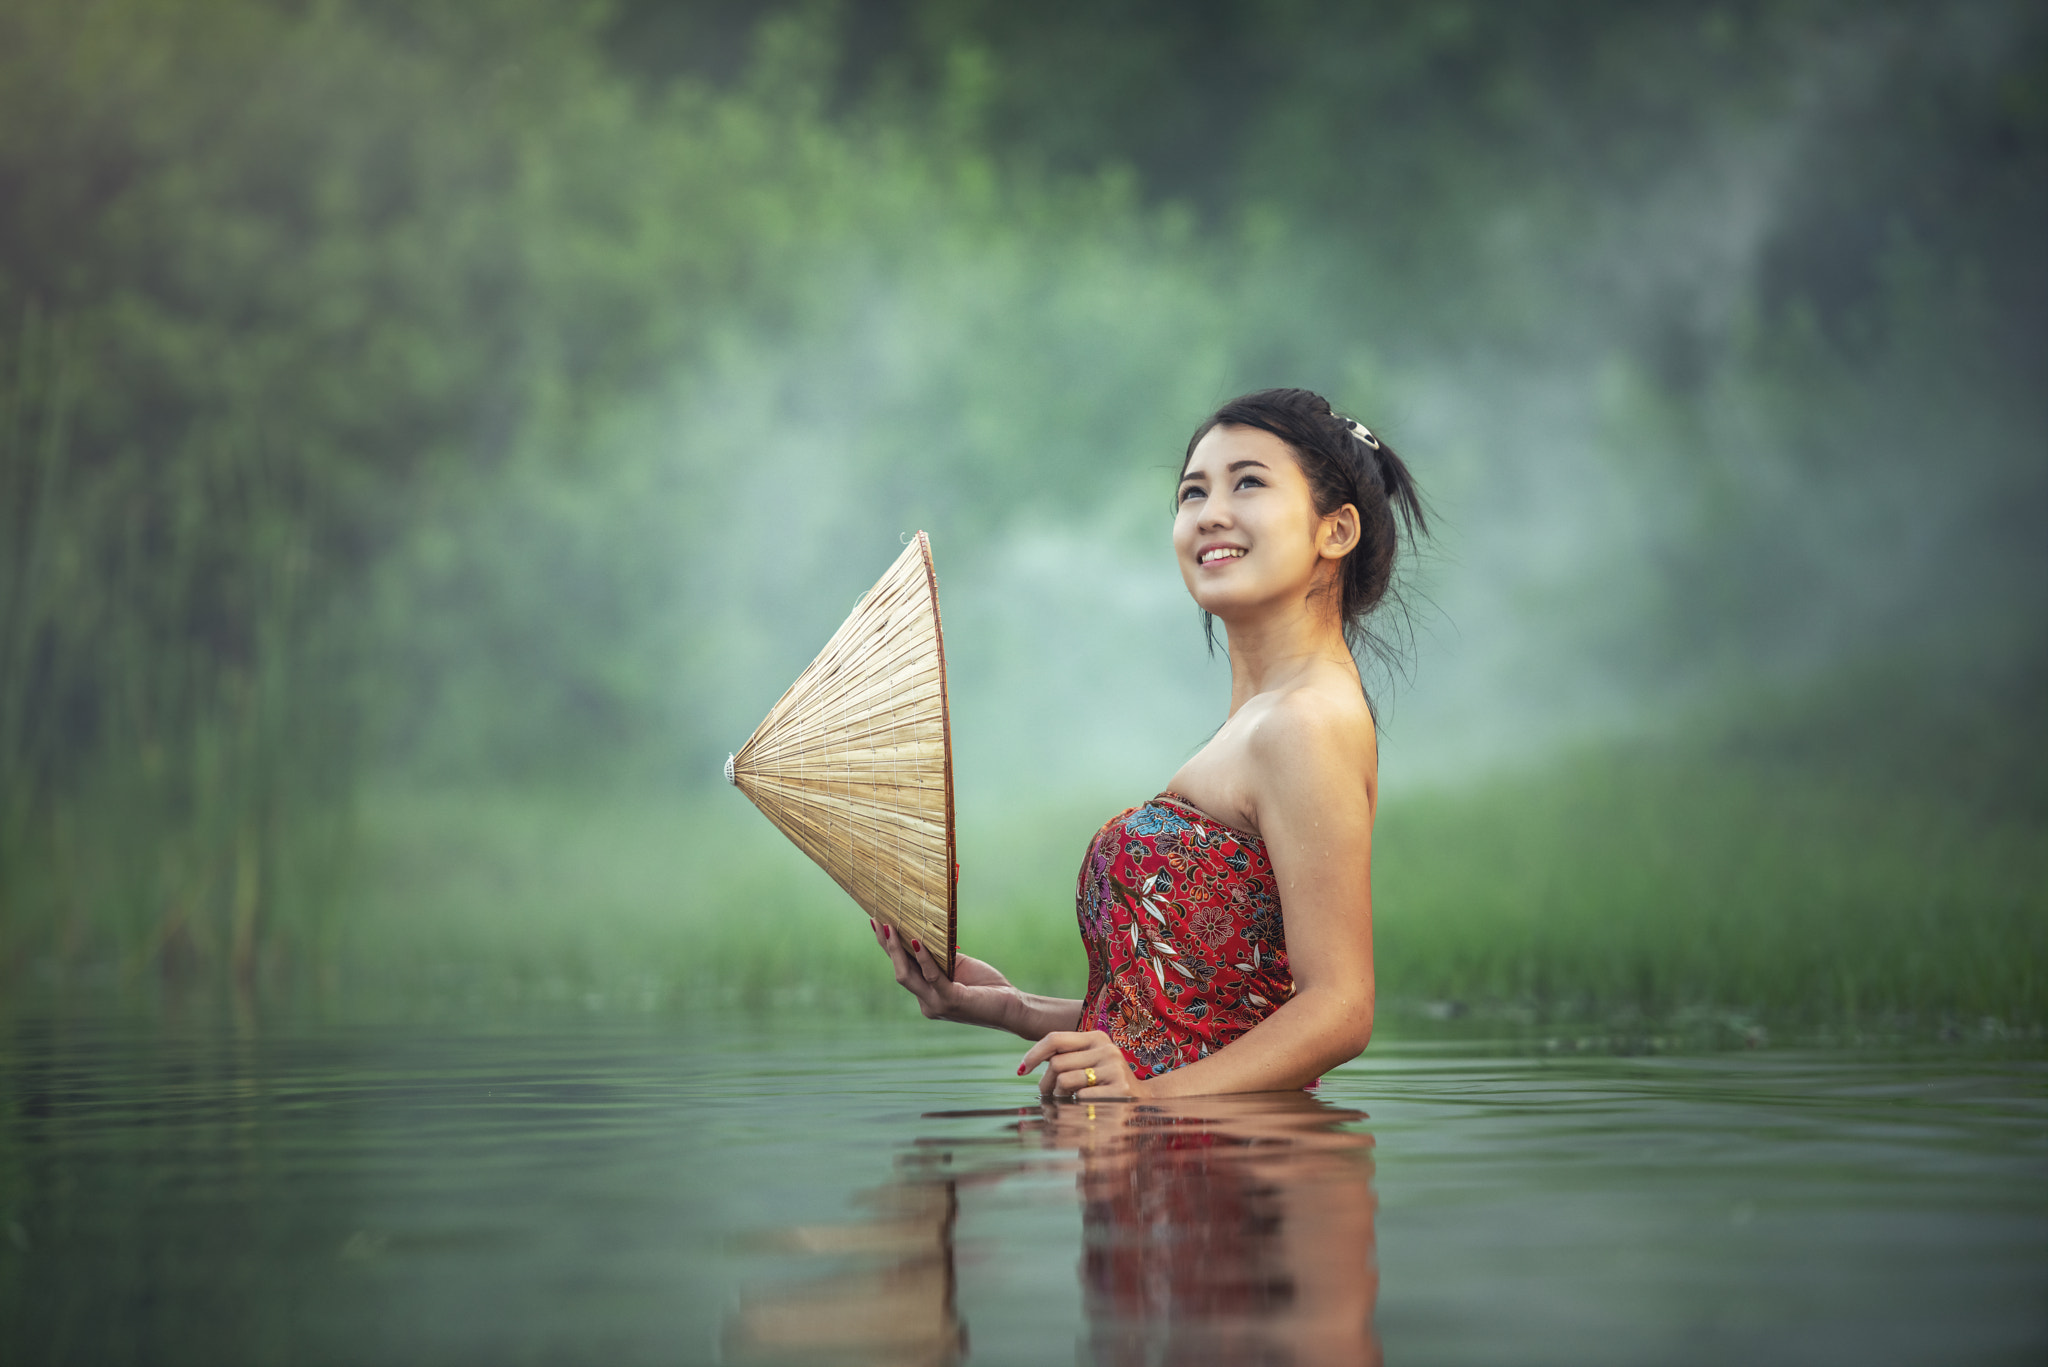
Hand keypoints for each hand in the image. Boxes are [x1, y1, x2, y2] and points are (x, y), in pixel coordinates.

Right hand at [872, 918, 1016, 1029]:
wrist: (1012, 1007)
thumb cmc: (987, 986)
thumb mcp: (959, 967)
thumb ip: (940, 958)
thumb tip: (921, 934)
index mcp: (927, 995)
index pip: (903, 969)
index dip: (889, 948)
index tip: (877, 923)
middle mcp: (927, 1003)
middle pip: (899, 971)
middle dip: (887, 946)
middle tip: (877, 921)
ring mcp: (937, 1005)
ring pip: (907, 976)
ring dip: (897, 950)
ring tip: (890, 927)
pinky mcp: (951, 1001)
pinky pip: (932, 977)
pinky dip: (924, 959)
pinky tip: (917, 942)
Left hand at [1019, 1030, 1146, 1100]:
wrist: (1143, 1100)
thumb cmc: (1104, 1083)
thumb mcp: (1088, 1062)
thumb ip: (1064, 1058)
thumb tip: (1025, 1065)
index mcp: (1096, 1038)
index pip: (1055, 1039)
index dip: (1034, 1054)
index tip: (1022, 1070)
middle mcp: (1106, 1049)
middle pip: (1056, 1063)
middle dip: (1045, 1083)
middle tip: (1047, 1095)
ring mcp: (1114, 1069)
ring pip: (1064, 1081)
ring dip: (1058, 1096)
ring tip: (1066, 1101)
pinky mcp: (1119, 1090)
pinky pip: (1080, 1098)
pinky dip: (1075, 1106)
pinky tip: (1084, 1108)